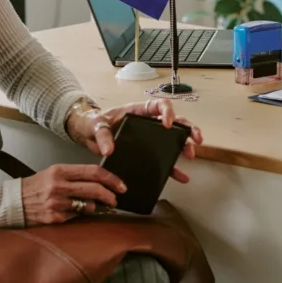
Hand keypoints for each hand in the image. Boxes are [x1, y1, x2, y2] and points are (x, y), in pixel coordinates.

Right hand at [20, 163, 125, 224]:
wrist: (13, 202)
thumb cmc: (36, 186)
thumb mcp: (54, 173)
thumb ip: (76, 176)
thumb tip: (101, 183)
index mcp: (61, 170)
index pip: (93, 172)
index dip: (111, 179)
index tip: (122, 186)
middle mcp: (59, 185)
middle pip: (94, 189)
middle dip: (110, 196)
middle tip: (115, 200)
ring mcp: (56, 203)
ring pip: (88, 205)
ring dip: (95, 208)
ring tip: (94, 207)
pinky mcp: (54, 218)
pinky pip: (76, 217)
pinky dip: (80, 216)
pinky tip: (76, 214)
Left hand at [66, 98, 203, 183]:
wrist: (87, 134)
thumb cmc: (93, 122)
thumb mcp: (96, 124)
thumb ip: (102, 134)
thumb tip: (109, 149)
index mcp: (138, 111)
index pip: (159, 105)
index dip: (167, 112)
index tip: (168, 124)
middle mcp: (148, 123)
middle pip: (175, 121)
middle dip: (188, 129)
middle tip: (195, 140)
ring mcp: (149, 138)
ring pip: (174, 139)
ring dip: (185, 146)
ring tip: (191, 155)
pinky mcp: (146, 154)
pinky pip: (163, 160)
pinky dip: (173, 169)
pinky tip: (181, 176)